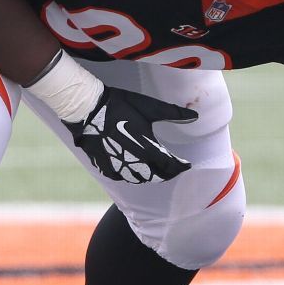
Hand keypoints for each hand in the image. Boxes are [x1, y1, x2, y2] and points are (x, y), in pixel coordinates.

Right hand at [64, 87, 197, 182]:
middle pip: (157, 176)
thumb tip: (195, 116)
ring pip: (140, 179)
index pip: (171, 166)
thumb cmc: (119, 106)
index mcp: (148, 149)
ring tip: (157, 170)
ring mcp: (118, 167)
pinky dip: (132, 175)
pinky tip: (134, 168)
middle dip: (168, 173)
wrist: (88, 109)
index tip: (187, 165)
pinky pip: (123, 177)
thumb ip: (174, 114)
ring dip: (151, 175)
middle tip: (174, 168)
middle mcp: (135, 163)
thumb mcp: (150, 107)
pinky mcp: (105, 166)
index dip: (181, 167)